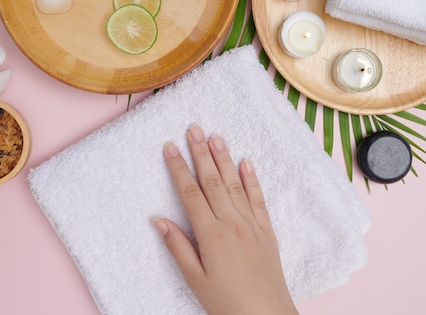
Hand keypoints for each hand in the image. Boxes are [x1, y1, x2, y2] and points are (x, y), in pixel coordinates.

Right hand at [155, 126, 297, 314]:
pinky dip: (252, 179)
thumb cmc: (226, 302)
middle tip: (193, 128)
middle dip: (201, 153)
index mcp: (210, 234)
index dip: (178, 168)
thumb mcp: (195, 279)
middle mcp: (231, 222)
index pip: (190, 193)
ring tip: (216, 136)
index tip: (170, 147)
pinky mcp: (266, 230)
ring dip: (224, 159)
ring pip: (235, 184)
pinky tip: (246, 163)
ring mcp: (251, 224)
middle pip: (212, 181)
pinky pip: (258, 199)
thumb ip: (178, 247)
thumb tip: (159, 220)